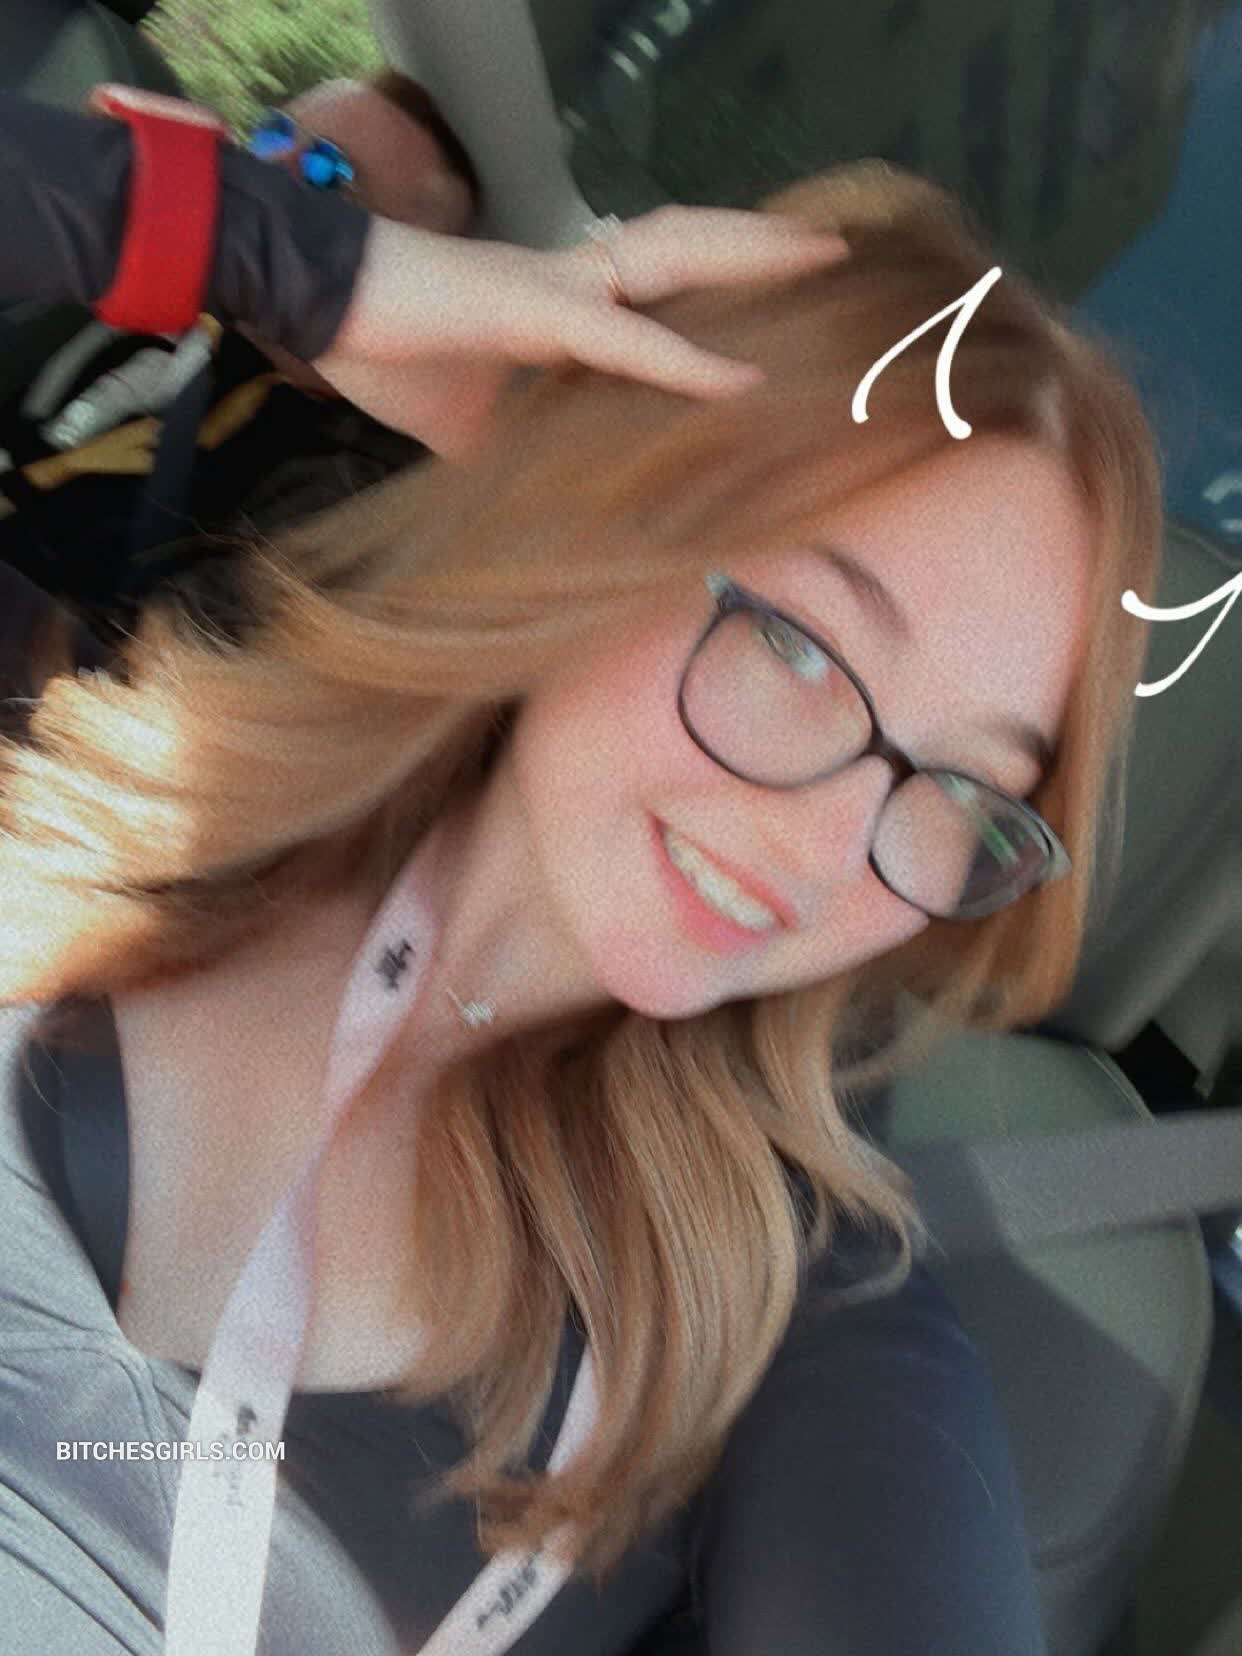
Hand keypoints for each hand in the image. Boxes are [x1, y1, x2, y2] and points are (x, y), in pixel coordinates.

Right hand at [309, 206, 848, 455]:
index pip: (659, 277)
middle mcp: (572, 282)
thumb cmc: (384, 347)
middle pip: (687, 244)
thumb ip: (514, 441)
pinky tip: (741, 377)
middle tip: (835, 249)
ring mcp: (554, 288)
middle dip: (762, 243)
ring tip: (821, 257)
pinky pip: (622, 337)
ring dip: (751, 256)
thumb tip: (539, 494)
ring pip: (673, 257)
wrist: (311, 304)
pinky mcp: (526, 310)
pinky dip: (683, 360)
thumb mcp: (463, 420)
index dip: (719, 274)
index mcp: (560, 301)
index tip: (780, 292)